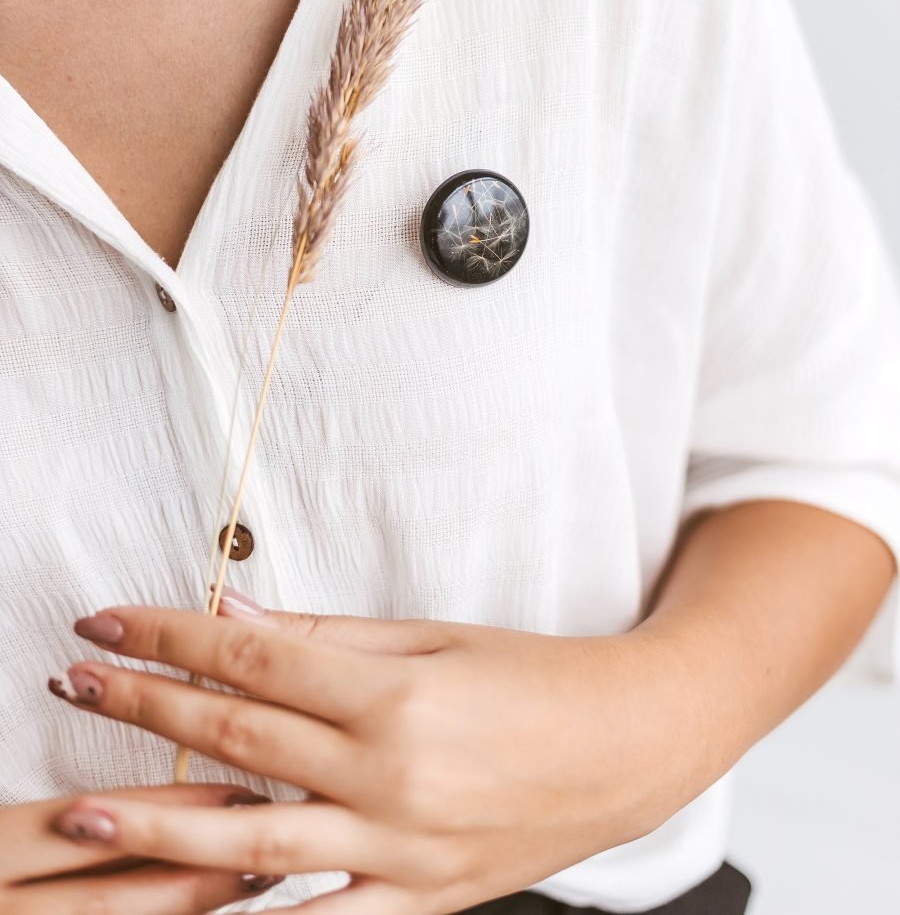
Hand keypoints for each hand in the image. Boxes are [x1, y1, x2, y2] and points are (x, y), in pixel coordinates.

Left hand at [47, 596, 697, 913]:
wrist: (630, 747)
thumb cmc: (536, 678)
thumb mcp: (434, 639)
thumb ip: (330, 640)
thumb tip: (238, 621)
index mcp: (395, 698)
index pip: (255, 663)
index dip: (171, 639)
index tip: (110, 624)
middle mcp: (390, 778)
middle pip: (240, 743)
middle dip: (146, 711)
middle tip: (76, 685)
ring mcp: (402, 853)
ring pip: (257, 845)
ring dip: (163, 826)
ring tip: (87, 812)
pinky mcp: (421, 904)